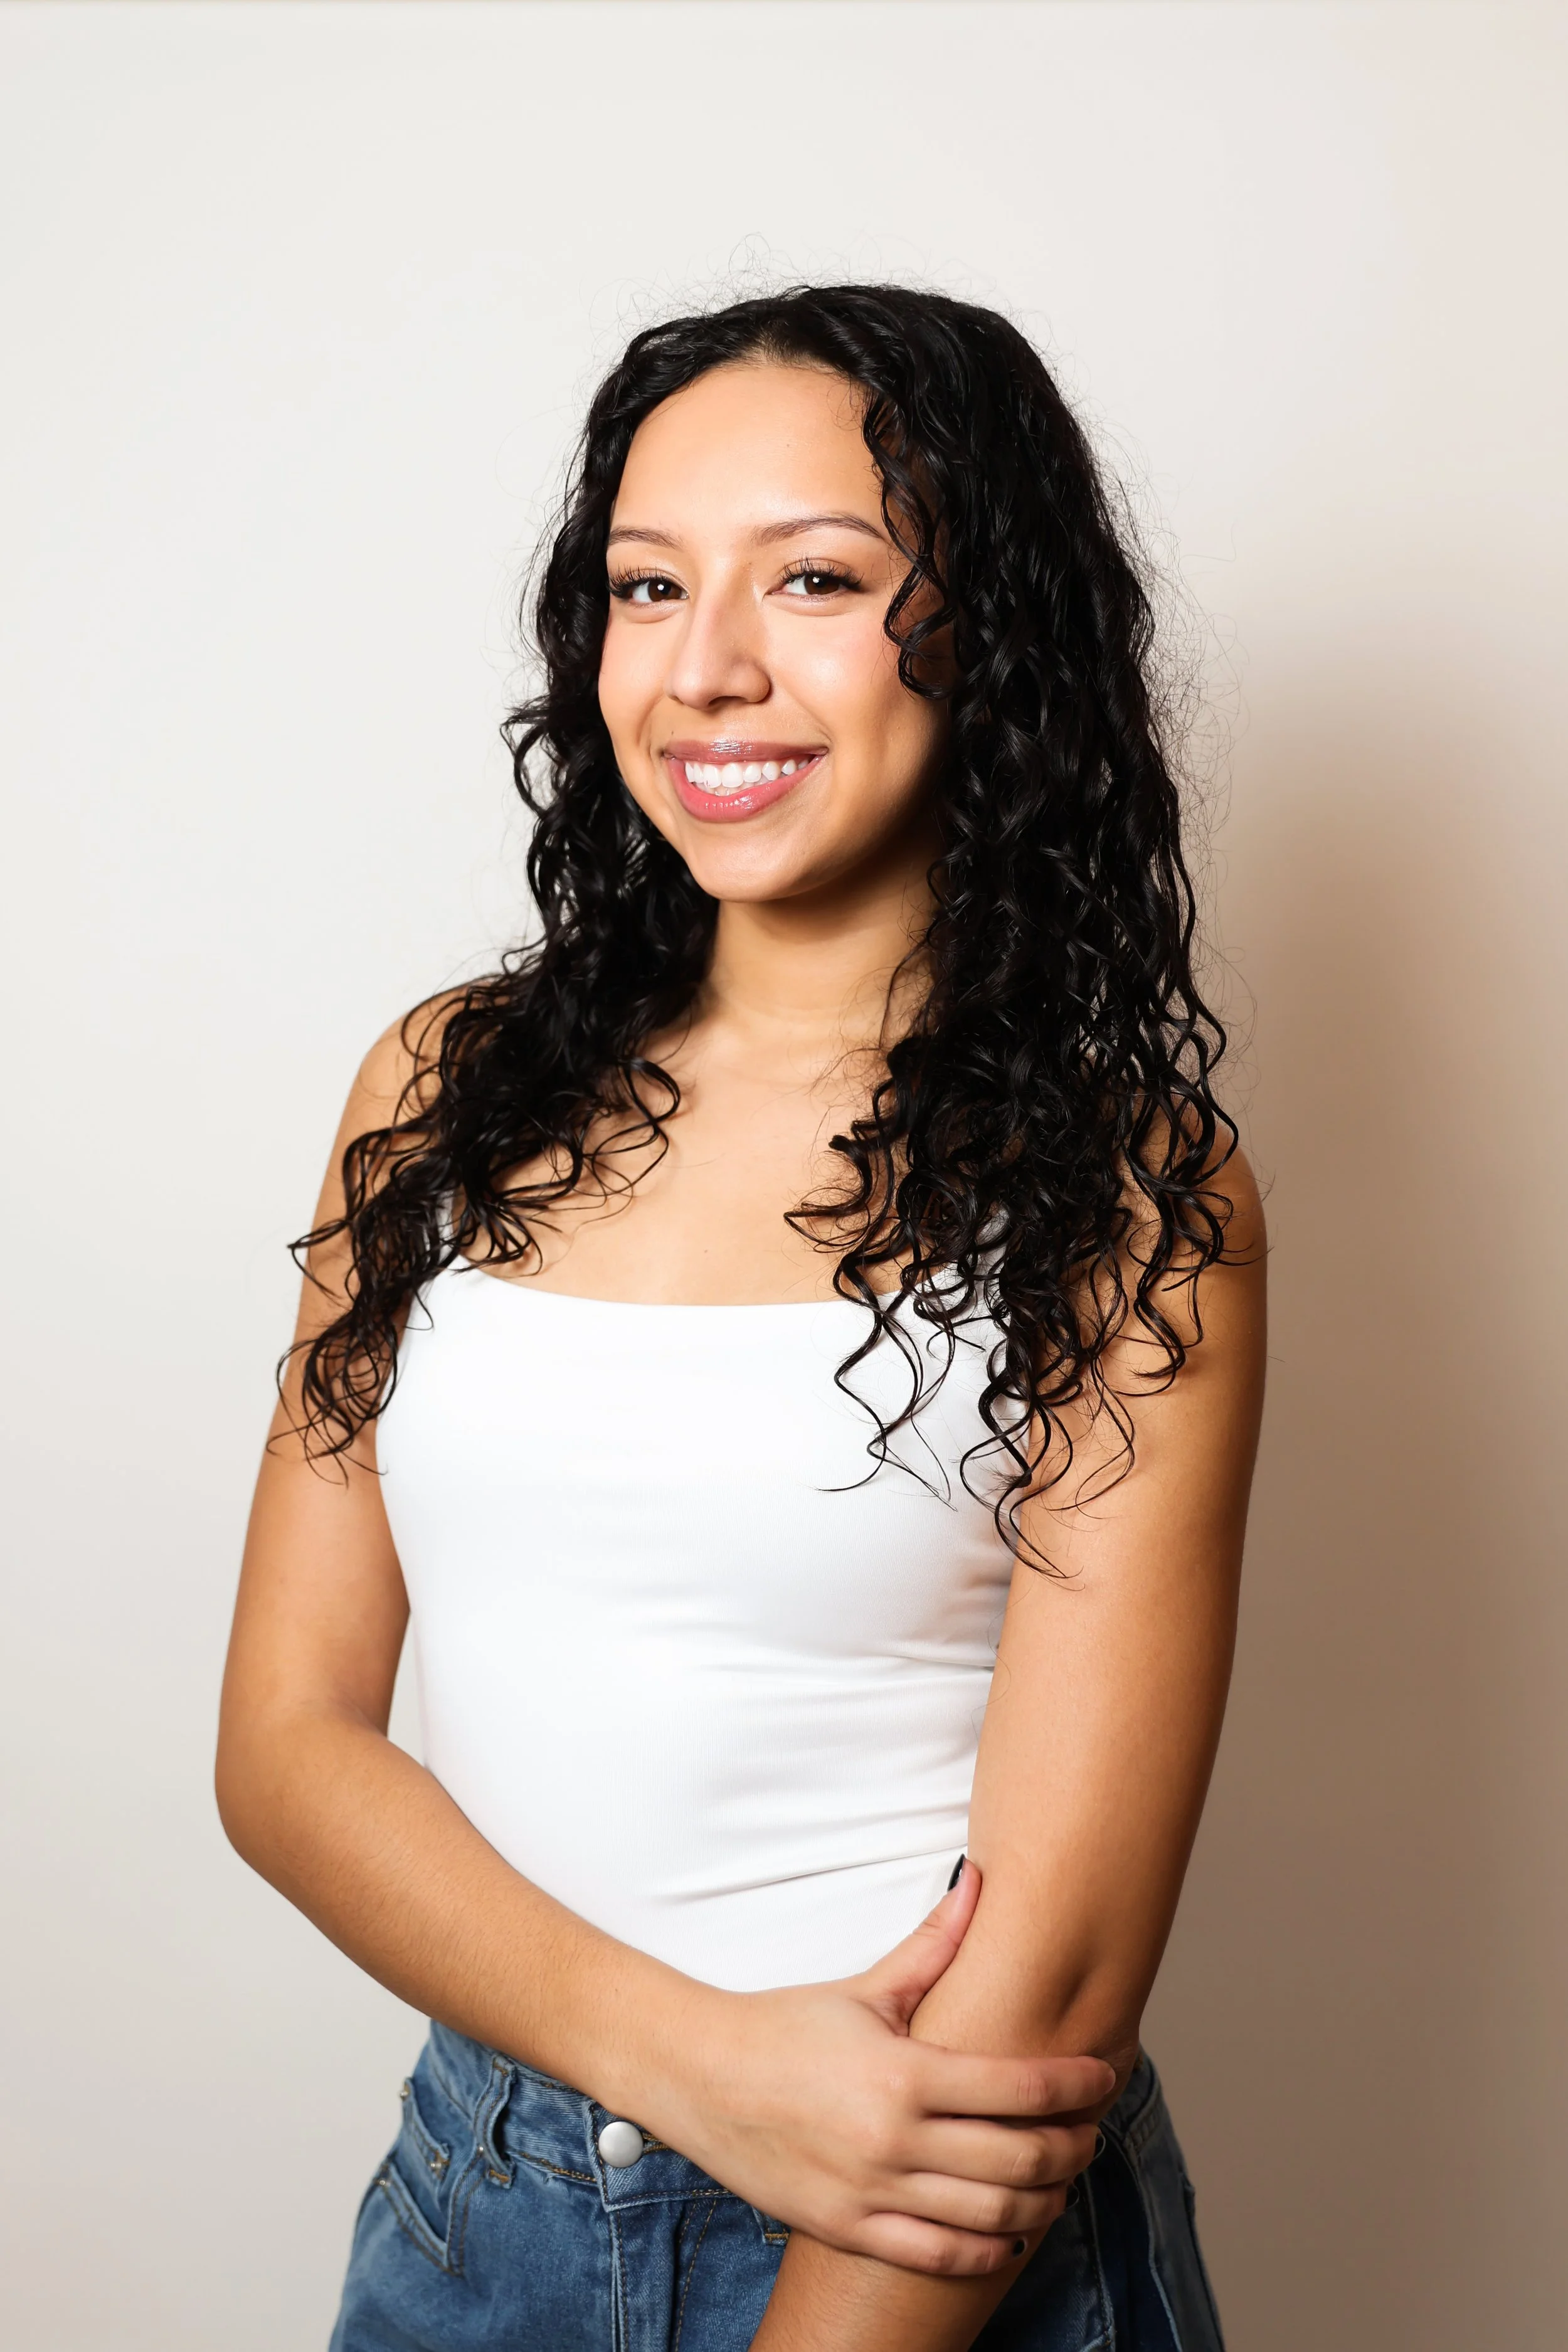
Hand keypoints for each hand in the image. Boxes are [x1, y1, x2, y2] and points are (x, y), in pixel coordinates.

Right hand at [646, 1864, 1112, 2274]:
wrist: (701, 2078)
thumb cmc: (784, 2027)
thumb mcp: (864, 1988)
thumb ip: (933, 1946)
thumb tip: (980, 1882)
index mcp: (905, 2073)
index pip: (1021, 2088)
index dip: (1077, 2085)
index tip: (1103, 2076)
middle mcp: (894, 2139)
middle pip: (1020, 2159)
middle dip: (1072, 2148)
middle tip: (1091, 2134)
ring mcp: (872, 2191)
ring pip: (990, 2216)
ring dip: (1042, 2201)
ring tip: (1060, 2182)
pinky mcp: (848, 2228)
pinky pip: (937, 2255)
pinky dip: (986, 2250)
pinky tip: (1008, 2231)